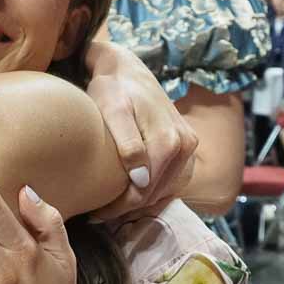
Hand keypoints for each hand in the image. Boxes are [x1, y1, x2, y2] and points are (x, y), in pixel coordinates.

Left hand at [83, 40, 196, 219]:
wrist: (128, 68)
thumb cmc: (113, 89)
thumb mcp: (113, 111)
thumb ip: (127, 144)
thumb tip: (141, 180)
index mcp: (169, 141)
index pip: (144, 191)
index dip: (118, 208)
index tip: (93, 215)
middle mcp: (186, 145)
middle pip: (155, 193)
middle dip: (127, 208)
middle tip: (97, 215)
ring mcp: (190, 146)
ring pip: (165, 190)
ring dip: (140, 203)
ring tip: (110, 206)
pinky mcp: (188, 146)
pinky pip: (172, 180)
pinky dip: (152, 192)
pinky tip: (130, 193)